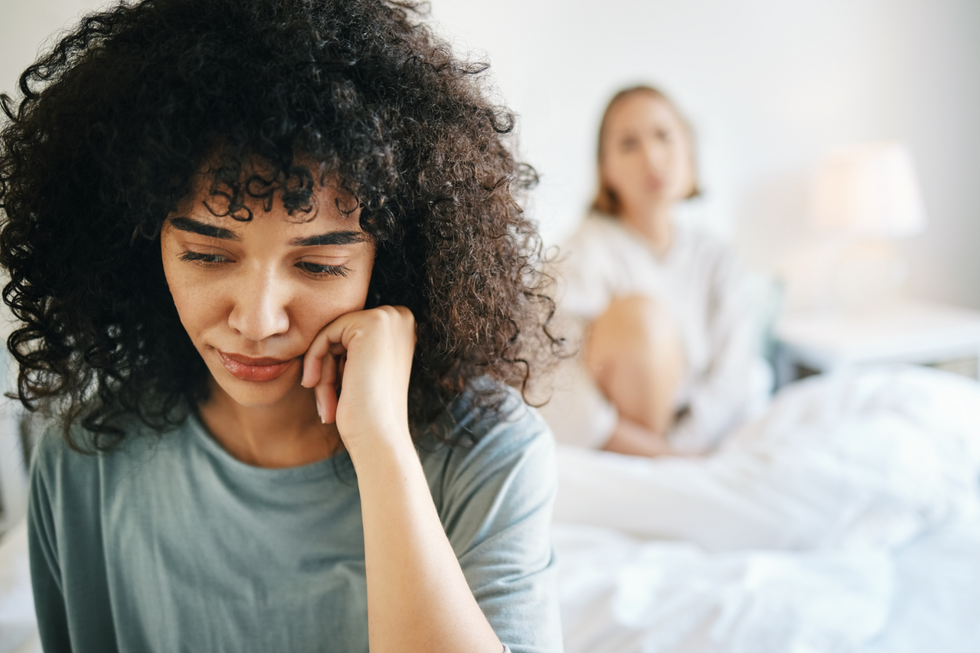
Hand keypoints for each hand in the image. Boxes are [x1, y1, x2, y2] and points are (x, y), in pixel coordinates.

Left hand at [301, 305, 415, 453]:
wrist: (379, 435)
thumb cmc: (371, 414)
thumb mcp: (367, 372)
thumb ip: (356, 348)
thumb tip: (330, 333)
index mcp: (404, 328)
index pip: (353, 337)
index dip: (339, 366)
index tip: (335, 394)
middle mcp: (401, 317)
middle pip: (342, 335)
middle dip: (329, 369)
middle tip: (325, 403)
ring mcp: (388, 317)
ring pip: (332, 336)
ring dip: (323, 372)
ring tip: (324, 403)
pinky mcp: (370, 322)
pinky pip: (325, 334)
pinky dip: (314, 360)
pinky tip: (312, 385)